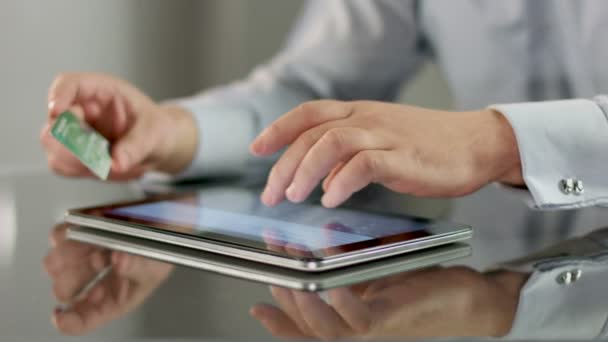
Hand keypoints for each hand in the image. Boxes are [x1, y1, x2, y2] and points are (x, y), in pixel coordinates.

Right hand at [40, 72, 197, 179]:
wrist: (159, 147)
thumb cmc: (156, 128)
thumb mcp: (154, 133)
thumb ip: (136, 146)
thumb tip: (116, 163)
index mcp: (102, 91)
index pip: (69, 84)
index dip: (58, 95)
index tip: (57, 112)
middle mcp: (83, 109)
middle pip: (55, 120)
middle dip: (69, 140)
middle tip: (95, 154)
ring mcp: (75, 132)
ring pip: (53, 145)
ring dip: (75, 159)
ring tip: (107, 163)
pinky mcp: (73, 154)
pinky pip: (61, 164)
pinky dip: (77, 170)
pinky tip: (101, 169)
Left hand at [43, 224, 172, 334]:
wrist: (166, 218)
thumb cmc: (163, 249)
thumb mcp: (157, 265)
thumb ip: (138, 266)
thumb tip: (120, 261)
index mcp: (115, 297)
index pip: (87, 317)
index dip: (71, 320)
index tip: (61, 314)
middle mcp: (97, 280)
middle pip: (66, 289)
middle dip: (71, 278)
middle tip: (92, 263)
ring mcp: (86, 257)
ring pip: (57, 262)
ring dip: (67, 254)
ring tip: (88, 243)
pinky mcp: (81, 233)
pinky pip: (59, 236)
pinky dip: (66, 233)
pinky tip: (83, 232)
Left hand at [250, 100, 521, 207]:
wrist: (477, 143)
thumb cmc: (429, 146)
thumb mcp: (382, 141)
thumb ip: (349, 153)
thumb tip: (318, 172)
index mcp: (359, 113)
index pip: (309, 113)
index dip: (279, 129)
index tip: (257, 148)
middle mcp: (368, 119)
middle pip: (312, 132)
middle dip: (284, 163)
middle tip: (271, 193)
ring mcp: (386, 136)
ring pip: (332, 142)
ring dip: (306, 170)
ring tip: (293, 195)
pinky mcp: (404, 157)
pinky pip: (364, 164)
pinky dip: (341, 181)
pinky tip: (331, 199)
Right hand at [250, 266, 527, 338]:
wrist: (472, 300)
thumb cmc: (427, 282)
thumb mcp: (381, 264)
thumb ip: (352, 255)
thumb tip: (329, 233)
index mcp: (353, 312)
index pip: (308, 322)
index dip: (280, 320)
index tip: (257, 306)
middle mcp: (358, 326)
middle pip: (308, 329)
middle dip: (286, 302)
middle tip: (273, 273)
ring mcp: (373, 328)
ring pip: (326, 331)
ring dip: (305, 308)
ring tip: (291, 283)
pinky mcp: (391, 321)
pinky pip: (358, 320)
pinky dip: (341, 304)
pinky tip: (331, 285)